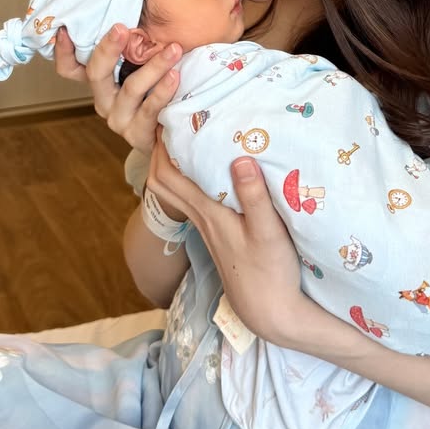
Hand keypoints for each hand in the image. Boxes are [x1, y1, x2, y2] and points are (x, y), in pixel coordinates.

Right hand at [54, 24, 180, 155]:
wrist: (178, 132)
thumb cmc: (162, 86)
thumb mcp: (146, 60)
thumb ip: (139, 37)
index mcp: (101, 81)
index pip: (71, 67)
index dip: (63, 50)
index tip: (65, 28)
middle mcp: (104, 100)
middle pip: (95, 73)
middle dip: (108, 49)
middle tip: (122, 28)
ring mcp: (119, 118)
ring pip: (130, 89)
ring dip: (154, 67)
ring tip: (174, 50)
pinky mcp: (137, 134)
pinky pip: (149, 109)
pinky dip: (162, 91)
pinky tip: (176, 76)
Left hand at [147, 139, 303, 344]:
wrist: (270, 312)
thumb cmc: (270, 272)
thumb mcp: (268, 232)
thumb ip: (254, 196)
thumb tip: (240, 158)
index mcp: (208, 214)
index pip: (168, 176)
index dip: (160, 147)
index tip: (166, 116)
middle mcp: (201, 219)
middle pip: (163, 182)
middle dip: (159, 150)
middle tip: (172, 120)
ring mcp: (208, 228)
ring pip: (176, 191)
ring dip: (173, 164)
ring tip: (188, 137)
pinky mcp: (219, 234)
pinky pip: (193, 199)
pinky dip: (191, 179)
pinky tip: (210, 170)